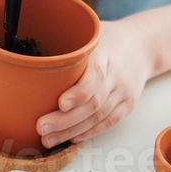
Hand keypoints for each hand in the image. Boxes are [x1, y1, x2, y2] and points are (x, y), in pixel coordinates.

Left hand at [36, 19, 152, 145]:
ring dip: (72, 131)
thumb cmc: (109, 39)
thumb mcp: (90, 32)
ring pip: (98, 117)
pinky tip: (71, 138)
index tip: (61, 104)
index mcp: (106, 53)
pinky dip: (89, 133)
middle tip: (41, 127)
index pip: (95, 76)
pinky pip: (108, 123)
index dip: (79, 93)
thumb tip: (28, 57)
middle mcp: (117, 75)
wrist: (142, 47)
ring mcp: (124, 92)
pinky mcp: (127, 105)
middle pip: (93, 103)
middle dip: (65, 120)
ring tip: (48, 139)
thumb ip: (66, 45)